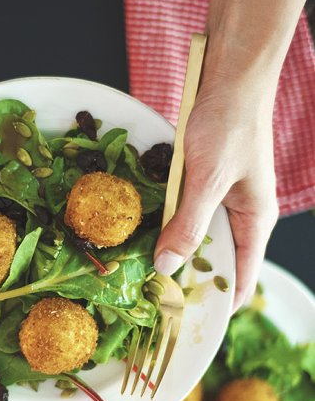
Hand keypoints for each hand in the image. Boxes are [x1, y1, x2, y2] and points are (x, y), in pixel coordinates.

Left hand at [153, 84, 278, 311]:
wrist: (228, 77)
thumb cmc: (229, 125)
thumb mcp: (208, 180)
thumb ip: (189, 224)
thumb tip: (167, 265)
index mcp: (254, 221)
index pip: (241, 279)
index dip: (218, 304)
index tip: (188, 323)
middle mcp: (239, 216)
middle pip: (216, 262)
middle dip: (189, 280)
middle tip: (155, 300)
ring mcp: (220, 199)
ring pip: (197, 238)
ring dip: (175, 252)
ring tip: (145, 273)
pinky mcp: (202, 184)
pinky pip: (185, 215)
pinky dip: (169, 226)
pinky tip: (147, 234)